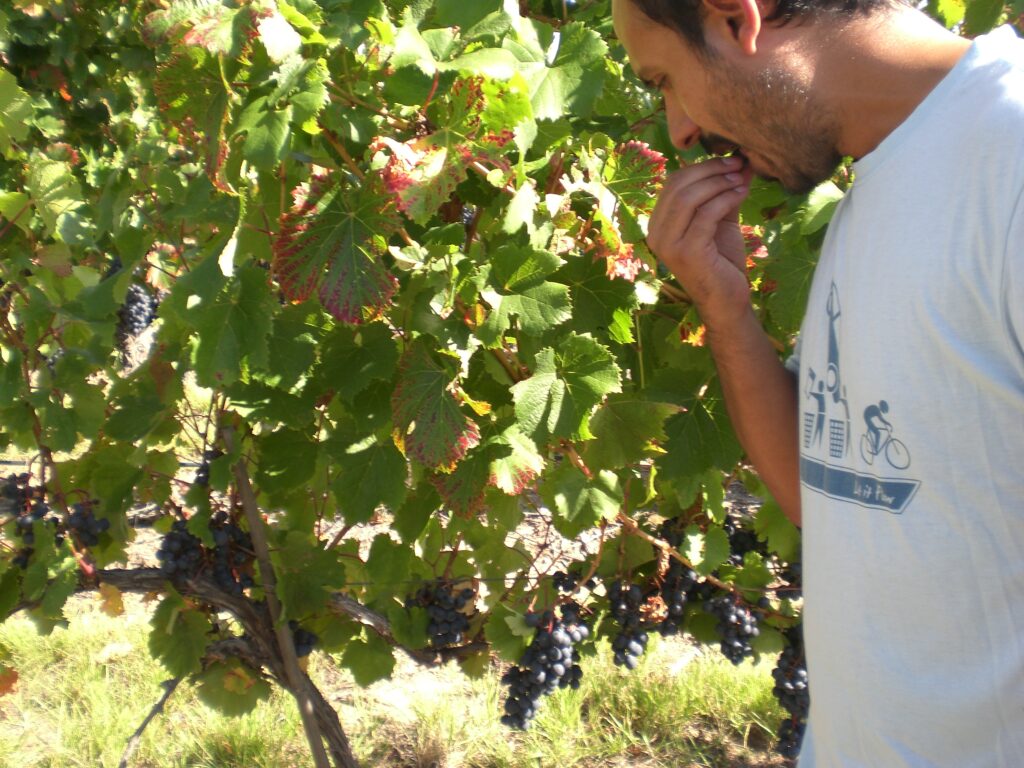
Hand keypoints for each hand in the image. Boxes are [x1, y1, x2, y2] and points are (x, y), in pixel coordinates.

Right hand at [647, 155, 752, 322]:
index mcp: (658, 225)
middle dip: (711, 170)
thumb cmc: (722, 262)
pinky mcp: (686, 252)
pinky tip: (741, 193)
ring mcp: (668, 245)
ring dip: (719, 183)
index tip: (730, 161)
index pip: (673, 183)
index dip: (701, 167)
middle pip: (678, 186)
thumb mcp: (721, 221)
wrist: (727, 301)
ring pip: (689, 198)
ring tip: (741, 179)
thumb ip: (724, 194)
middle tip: (738, 164)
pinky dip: (725, 199)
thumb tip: (741, 163)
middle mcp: (656, 234)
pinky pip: (705, 215)